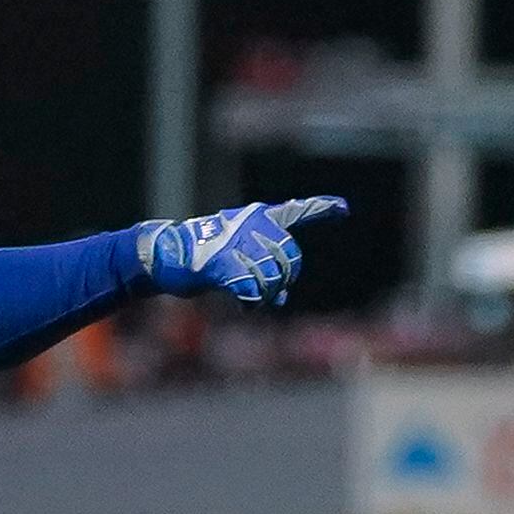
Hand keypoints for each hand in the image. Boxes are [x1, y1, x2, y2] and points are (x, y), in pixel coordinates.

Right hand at [137, 197, 348, 308]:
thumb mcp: (239, 261)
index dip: (321, 209)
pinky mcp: (225, 263)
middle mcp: (254, 225)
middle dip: (284, 279)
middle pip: (291, 258)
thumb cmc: (204, 258)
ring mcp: (240, 243)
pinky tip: (244, 304)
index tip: (344, 208)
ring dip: (266, 295)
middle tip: (267, 291)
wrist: (169, 254)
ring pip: (273, 278)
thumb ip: (264, 273)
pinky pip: (253, 290)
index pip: (297, 212)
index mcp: (259, 218)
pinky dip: (252, 302)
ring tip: (252, 299)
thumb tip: (280, 299)